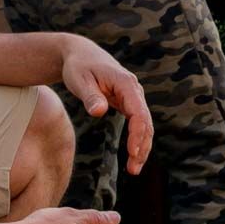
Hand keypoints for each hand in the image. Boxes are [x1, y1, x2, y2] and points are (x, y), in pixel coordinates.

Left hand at [59, 38, 153, 174]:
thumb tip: (99, 112)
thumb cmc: (78, 66)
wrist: (80, 54)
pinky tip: (133, 156)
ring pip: (145, 125)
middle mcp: (134, 90)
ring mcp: (133, 96)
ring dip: (142, 147)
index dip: (137, 134)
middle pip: (146, 122)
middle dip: (142, 147)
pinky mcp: (129, 102)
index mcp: (126, 83)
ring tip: (133, 169)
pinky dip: (137, 140)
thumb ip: (91, 97)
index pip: (138, 112)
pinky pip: (138, 123)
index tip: (131, 152)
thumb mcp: (80, 80)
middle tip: (133, 169)